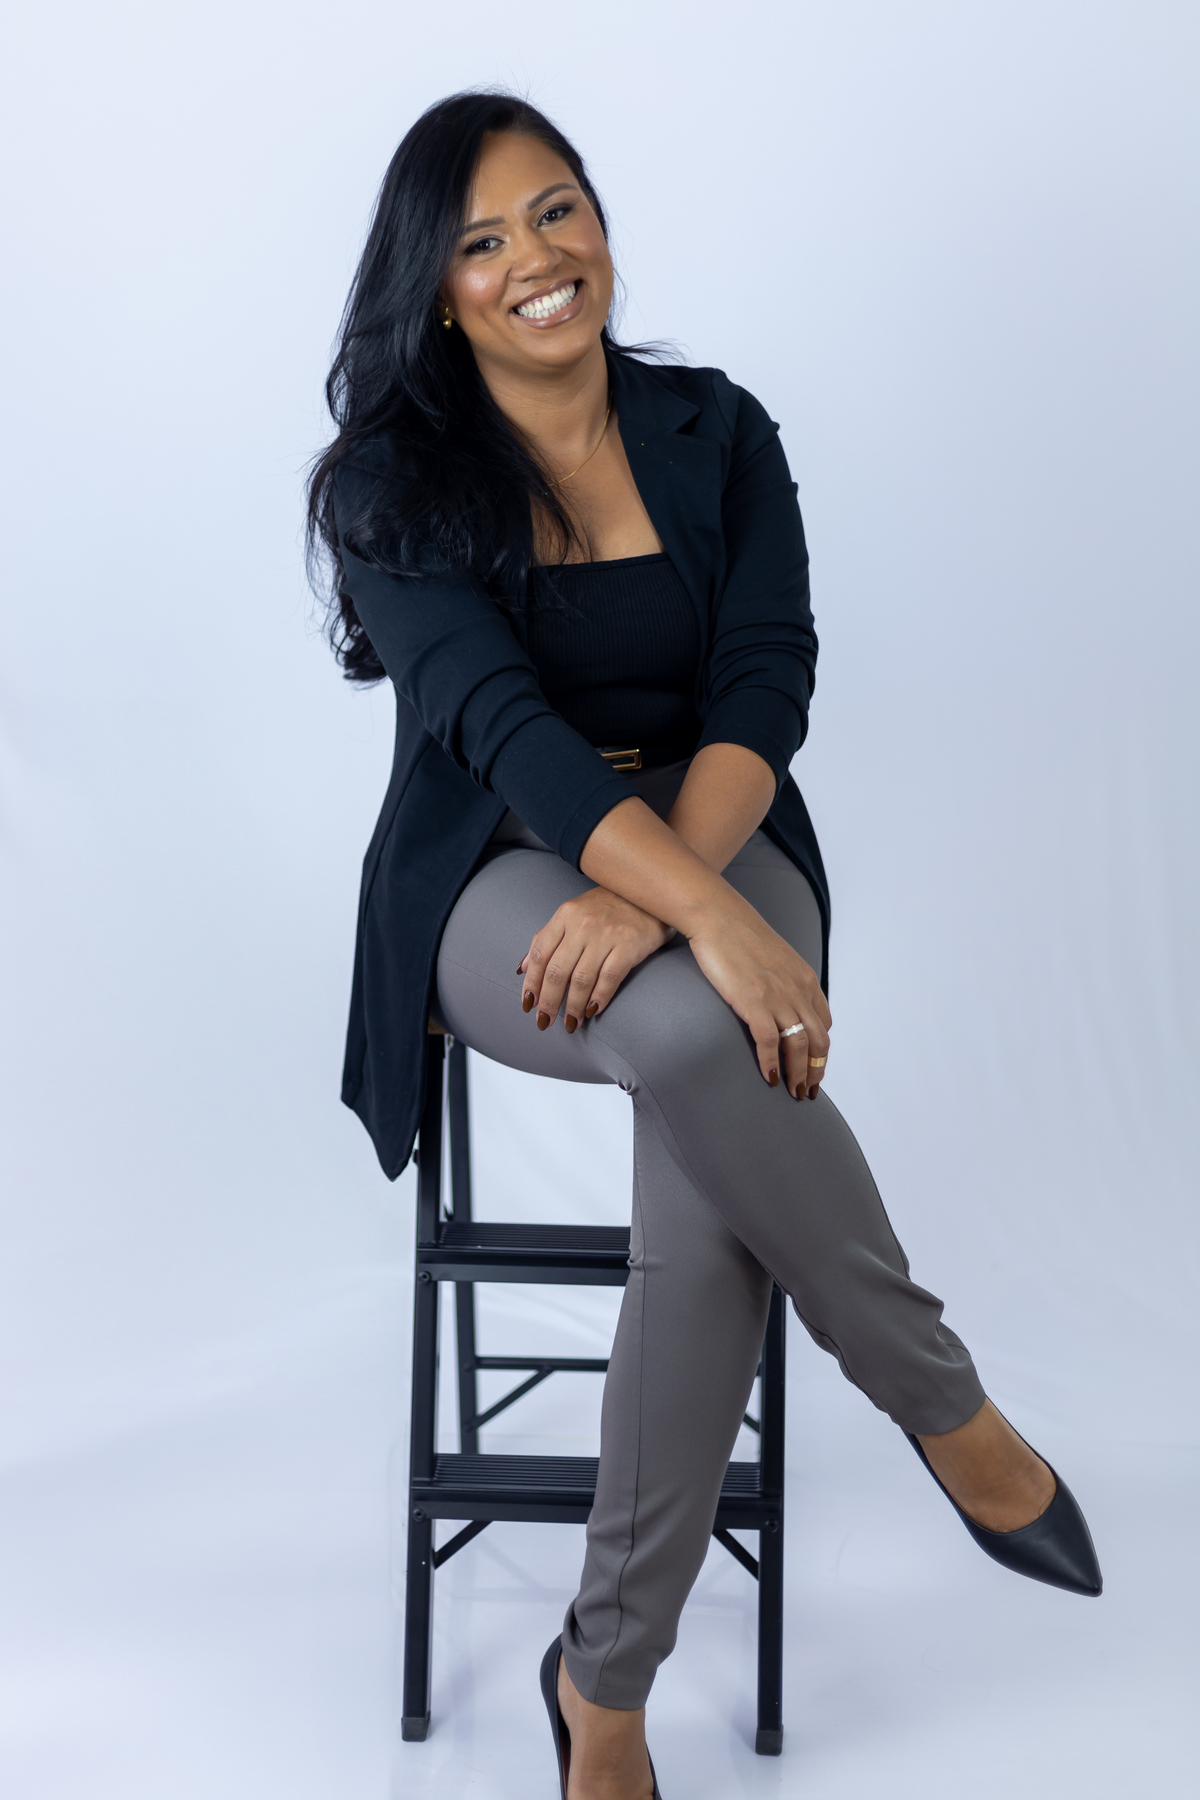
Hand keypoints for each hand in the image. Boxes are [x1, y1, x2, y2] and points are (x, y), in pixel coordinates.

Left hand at [519, 887, 672, 1031]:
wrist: (648, 893)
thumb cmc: (607, 906)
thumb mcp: (572, 914)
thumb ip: (547, 938)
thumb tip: (524, 968)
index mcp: (565, 915)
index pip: (540, 954)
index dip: (532, 982)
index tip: (528, 1004)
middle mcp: (582, 924)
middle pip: (558, 971)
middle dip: (548, 1002)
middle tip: (546, 1022)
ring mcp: (606, 935)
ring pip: (581, 979)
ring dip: (573, 1006)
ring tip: (570, 1023)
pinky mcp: (629, 946)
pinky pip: (609, 979)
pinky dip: (598, 998)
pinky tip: (592, 1011)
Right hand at [686, 898, 831, 1098]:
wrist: (718, 916)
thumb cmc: (740, 934)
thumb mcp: (775, 957)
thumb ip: (784, 980)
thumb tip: (781, 1000)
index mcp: (805, 979)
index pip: (823, 1024)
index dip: (820, 1050)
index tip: (812, 1066)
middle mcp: (798, 990)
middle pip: (817, 1041)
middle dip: (815, 1070)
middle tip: (807, 1090)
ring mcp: (777, 996)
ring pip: (798, 1046)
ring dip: (798, 1074)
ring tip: (791, 1092)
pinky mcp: (754, 1001)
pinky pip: (769, 1042)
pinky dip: (771, 1064)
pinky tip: (769, 1077)